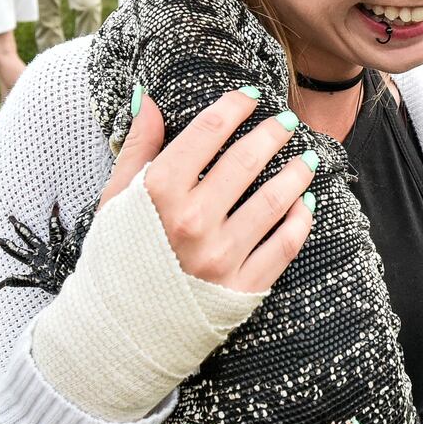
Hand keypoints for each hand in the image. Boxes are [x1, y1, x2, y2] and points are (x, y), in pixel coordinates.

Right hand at [98, 88, 314, 294]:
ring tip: (307, 157)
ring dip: (296, 173)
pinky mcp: (241, 288)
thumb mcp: (116, 198)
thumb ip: (138, 147)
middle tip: (287, 120)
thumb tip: (151, 98)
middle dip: (272, 133)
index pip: (206, 132)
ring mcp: (220, 257)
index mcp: (159, 193)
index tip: (250, 95)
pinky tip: (305, 203)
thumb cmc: (116, 255)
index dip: (234, 107)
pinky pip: (283, 246)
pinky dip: (299, 221)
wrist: (117, 328)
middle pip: (245, 162)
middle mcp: (192, 222)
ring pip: (273, 201)